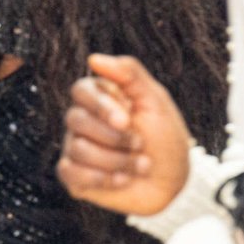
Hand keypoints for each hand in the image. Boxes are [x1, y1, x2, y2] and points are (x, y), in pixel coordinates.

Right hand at [56, 54, 192, 216]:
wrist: (174, 184)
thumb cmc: (165, 140)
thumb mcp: (156, 102)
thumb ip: (130, 74)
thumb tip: (93, 59)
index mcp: (100, 99)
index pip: (81, 91)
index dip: (101, 106)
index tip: (127, 121)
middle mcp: (83, 122)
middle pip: (76, 120)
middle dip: (114, 137)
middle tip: (140, 145)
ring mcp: (76, 149)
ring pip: (78, 149)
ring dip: (117, 160)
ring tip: (141, 165)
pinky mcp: (75, 177)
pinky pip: (69, 172)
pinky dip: (101, 178)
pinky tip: (123, 179)